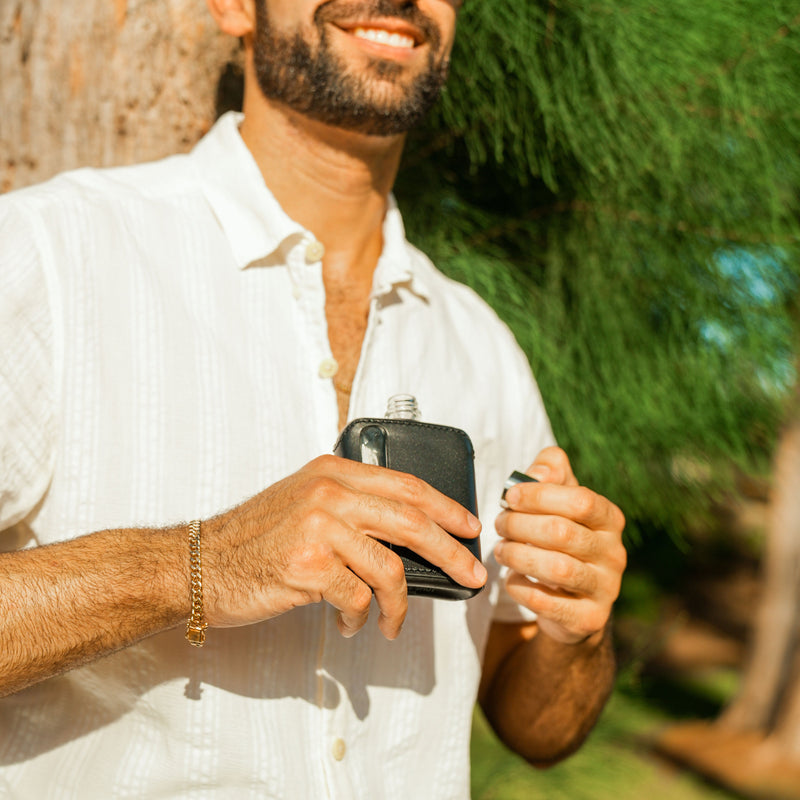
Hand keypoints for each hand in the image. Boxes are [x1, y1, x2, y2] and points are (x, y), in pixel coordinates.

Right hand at [199, 455, 485, 639]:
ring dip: (399, 605)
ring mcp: (319, 527)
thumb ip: (352, 506)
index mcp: (333, 471)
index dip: (445, 507)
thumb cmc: (256, 538)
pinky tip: (351, 623)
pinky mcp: (309, 565)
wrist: (200, 564)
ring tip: (391, 624)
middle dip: (451, 552)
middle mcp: (329, 492)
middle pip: (411, 521)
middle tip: (471, 575)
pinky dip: (361, 617)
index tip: (469, 527)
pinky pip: (358, 597)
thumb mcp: (305, 502)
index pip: (406, 485)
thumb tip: (410, 536)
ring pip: (390, 568)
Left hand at [493, 447, 625, 644]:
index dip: (540, 496)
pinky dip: (522, 589)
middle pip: (563, 533)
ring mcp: (606, 588)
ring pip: (558, 569)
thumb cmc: (561, 538)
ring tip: (502, 551)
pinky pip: (549, 603)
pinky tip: (512, 579)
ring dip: (519, 556)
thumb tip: (537, 473)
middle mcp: (614, 553)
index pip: (580, 500)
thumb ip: (550, 473)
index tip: (509, 497)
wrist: (573, 601)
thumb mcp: (558, 500)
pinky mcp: (589, 618)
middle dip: (520, 526)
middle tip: (499, 525)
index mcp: (609, 519)